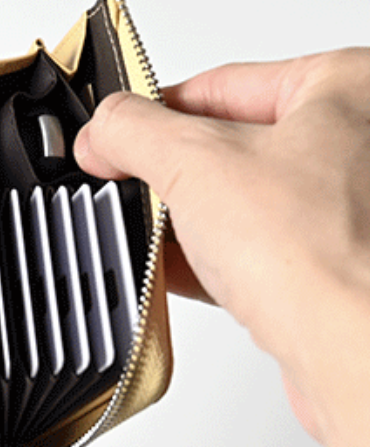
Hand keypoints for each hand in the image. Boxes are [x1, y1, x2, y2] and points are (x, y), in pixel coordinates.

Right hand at [74, 48, 369, 446]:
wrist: (356, 360)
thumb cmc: (320, 257)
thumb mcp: (196, 163)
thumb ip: (134, 131)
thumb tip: (102, 130)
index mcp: (347, 92)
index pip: (219, 85)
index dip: (152, 112)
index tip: (111, 136)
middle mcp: (355, 148)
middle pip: (226, 146)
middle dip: (167, 173)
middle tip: (125, 184)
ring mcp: (344, 212)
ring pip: (236, 203)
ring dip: (181, 221)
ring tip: (140, 230)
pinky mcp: (326, 268)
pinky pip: (249, 250)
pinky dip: (204, 259)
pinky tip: (166, 269)